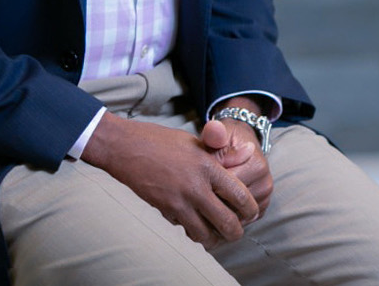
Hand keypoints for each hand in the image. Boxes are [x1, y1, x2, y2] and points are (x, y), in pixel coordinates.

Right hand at [80, 113, 258, 247]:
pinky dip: (193, 231)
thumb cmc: (162, 141)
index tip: (252, 212)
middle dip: (236, 231)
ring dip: (214, 237)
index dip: (250, 209)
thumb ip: (219, 155)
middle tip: (237, 230)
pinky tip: (195, 225)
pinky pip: (185, 229)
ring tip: (217, 234)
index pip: (240, 195)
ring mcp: (179, 201)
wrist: (127, 147)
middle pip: (227, 222)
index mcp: (208, 166)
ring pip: (205, 234)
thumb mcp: (196, 142)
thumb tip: (244, 158)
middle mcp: (196, 186)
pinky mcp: (164, 209)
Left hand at [201, 115, 272, 218]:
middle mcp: (265, 183)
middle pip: (231, 206)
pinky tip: (213, 211)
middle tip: (193, 199)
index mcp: (256, 164)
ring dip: (218, 215)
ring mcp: (265, 197)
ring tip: (201, 205)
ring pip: (236, 217)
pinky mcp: (262, 207)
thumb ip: (214, 133)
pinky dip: (226, 217)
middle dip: (211, 205)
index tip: (193, 184)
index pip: (227, 188)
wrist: (243, 144)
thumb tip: (213, 130)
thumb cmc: (227, 141)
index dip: (207, 188)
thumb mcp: (219, 134)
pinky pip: (240, 221)